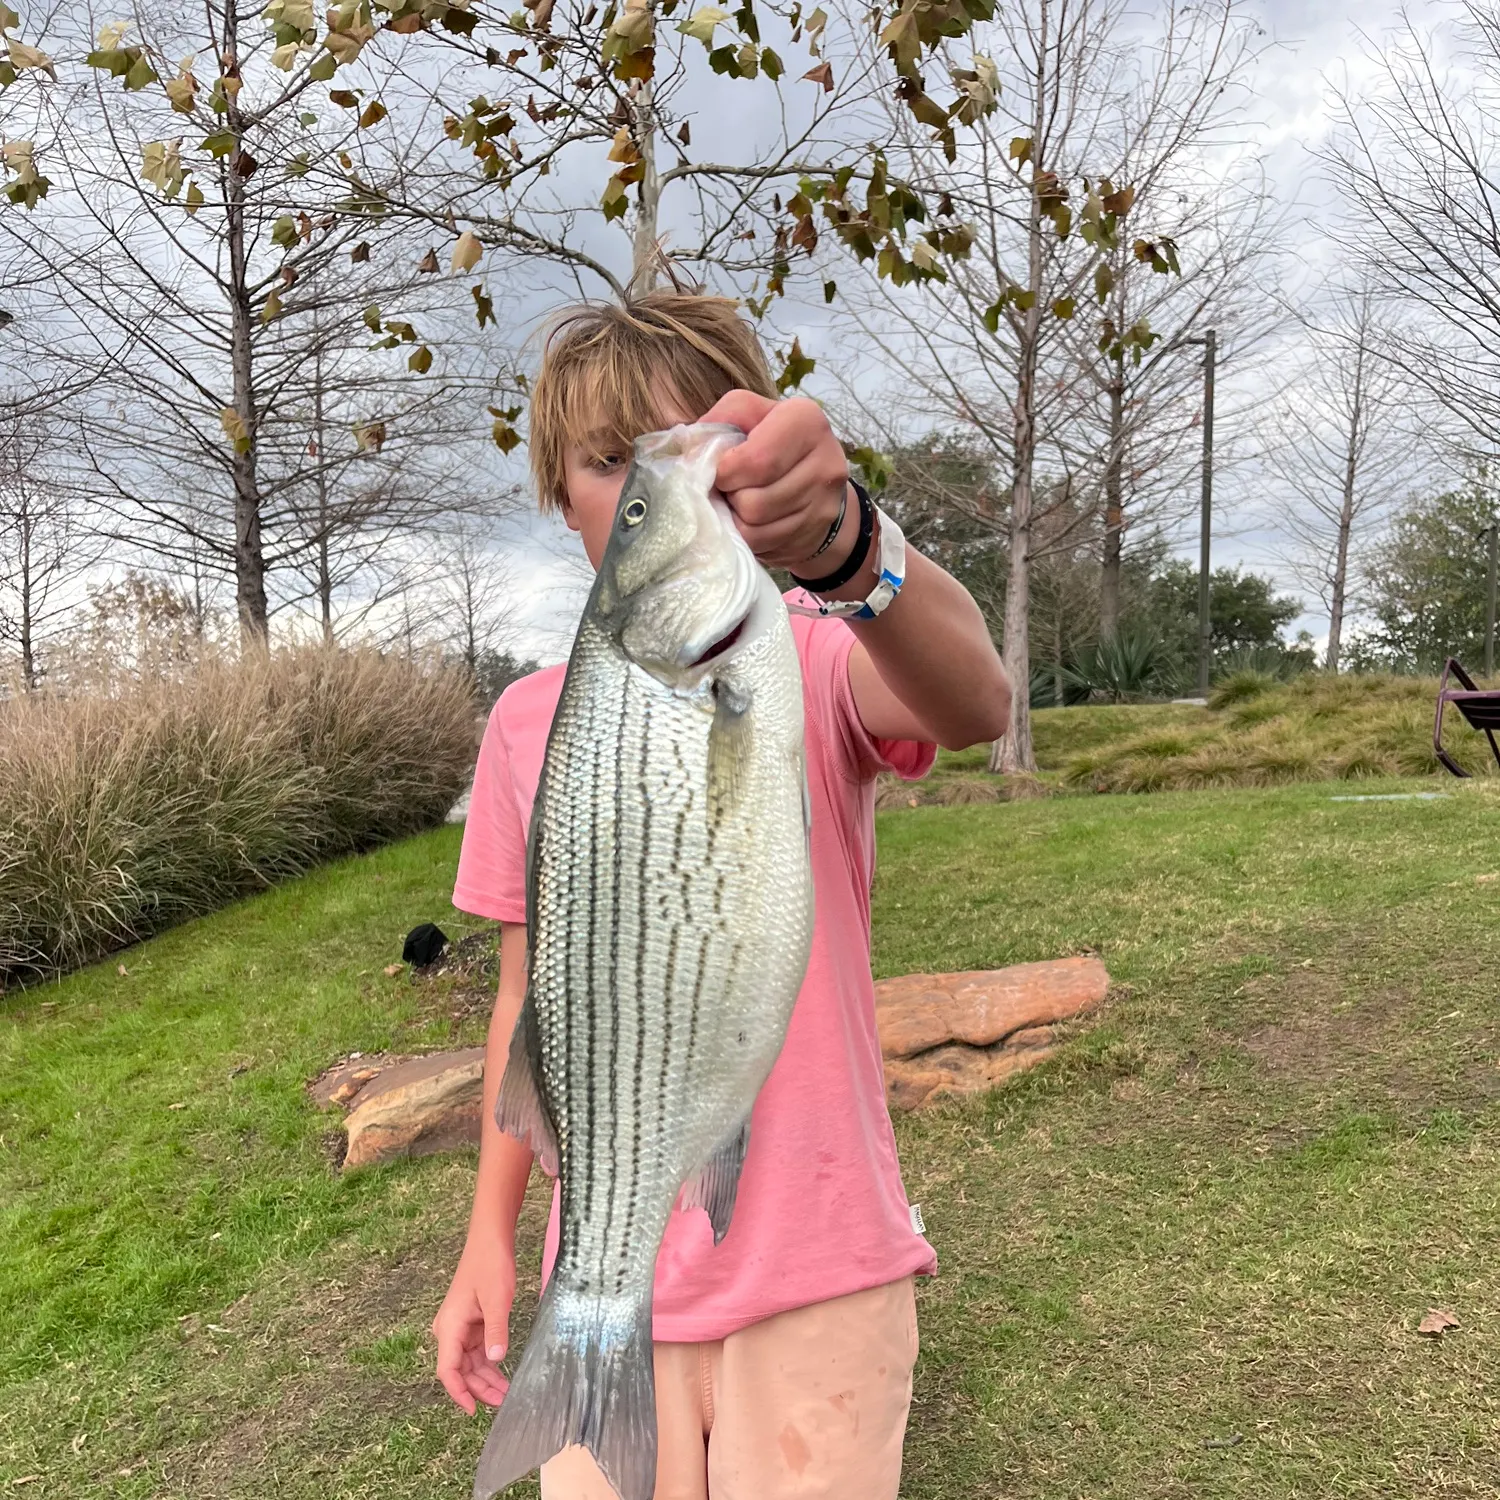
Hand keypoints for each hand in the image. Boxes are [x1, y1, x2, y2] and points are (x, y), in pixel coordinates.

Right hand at [433, 1230, 516, 1414]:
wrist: (490, 1241)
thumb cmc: (490, 1265)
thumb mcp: (498, 1300)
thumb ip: (496, 1331)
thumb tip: (496, 1360)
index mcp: (449, 1326)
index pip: (447, 1370)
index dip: (458, 1393)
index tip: (472, 1412)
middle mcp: (450, 1330)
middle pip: (459, 1370)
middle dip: (478, 1389)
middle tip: (502, 1403)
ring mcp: (460, 1327)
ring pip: (468, 1364)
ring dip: (484, 1379)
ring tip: (506, 1394)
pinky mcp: (471, 1323)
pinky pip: (476, 1352)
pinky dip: (488, 1364)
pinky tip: (502, 1374)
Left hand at [701, 390, 853, 569]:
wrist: (813, 479)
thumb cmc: (771, 441)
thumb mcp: (748, 416)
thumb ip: (721, 420)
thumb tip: (691, 449)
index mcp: (805, 420)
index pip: (757, 461)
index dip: (727, 472)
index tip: (721, 471)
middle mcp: (824, 460)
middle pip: (755, 500)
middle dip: (730, 497)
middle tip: (728, 489)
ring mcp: (824, 502)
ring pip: (757, 527)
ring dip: (736, 517)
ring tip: (738, 502)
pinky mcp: (815, 532)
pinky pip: (764, 544)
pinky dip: (748, 534)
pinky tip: (750, 520)